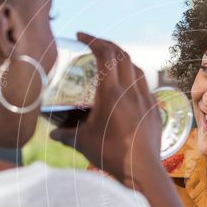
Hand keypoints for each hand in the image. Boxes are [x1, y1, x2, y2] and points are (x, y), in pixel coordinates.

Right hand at [50, 32, 161, 185]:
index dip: (93, 39)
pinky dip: (133, 76)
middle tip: (93, 44)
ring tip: (109, 62)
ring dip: (121, 58)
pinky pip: (144, 84)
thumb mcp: (83, 142)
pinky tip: (126, 86)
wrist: (142, 171)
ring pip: (135, 67)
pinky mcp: (154, 108)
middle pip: (122, 54)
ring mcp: (145, 98)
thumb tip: (52, 134)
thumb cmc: (111, 155)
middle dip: (106, 44)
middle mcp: (131, 90)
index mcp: (111, 92)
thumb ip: (66, 135)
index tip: (80, 36)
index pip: (105, 54)